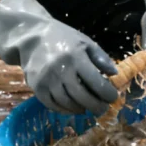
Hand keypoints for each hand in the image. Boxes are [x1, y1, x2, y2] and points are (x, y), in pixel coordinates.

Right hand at [0, 0, 118, 114]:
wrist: (32, 36)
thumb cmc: (62, 38)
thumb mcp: (84, 42)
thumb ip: (101, 57)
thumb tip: (114, 74)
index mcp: (76, 57)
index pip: (95, 82)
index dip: (106, 93)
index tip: (112, 98)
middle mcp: (61, 69)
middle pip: (81, 96)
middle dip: (95, 106)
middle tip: (102, 109)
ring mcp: (47, 79)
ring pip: (67, 103)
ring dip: (80, 109)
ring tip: (87, 109)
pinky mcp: (37, 87)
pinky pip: (52, 104)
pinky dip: (64, 109)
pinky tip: (72, 108)